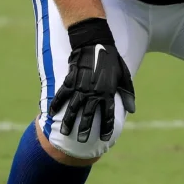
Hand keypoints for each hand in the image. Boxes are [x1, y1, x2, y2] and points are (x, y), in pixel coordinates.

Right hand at [49, 18, 135, 142]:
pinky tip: (51, 112)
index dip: (106, 127)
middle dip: (85, 129)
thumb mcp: (124, 76)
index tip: (105, 138)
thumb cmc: (111, 59)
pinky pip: (62, 94)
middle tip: (82, 141)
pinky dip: (56, 103)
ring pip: (73, 108)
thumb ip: (127, 94)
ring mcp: (81, 87)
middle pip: (89, 114)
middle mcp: (93, 92)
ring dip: (69, 121)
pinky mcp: (70, 80)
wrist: (94, 42)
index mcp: (107, 92)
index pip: (108, 114)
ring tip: (65, 132)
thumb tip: (132, 110)